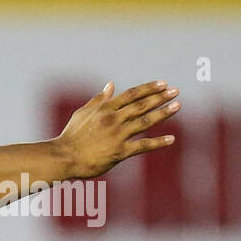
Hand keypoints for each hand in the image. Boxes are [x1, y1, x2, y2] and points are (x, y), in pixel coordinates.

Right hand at [55, 80, 178, 178]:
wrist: (63, 157)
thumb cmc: (71, 136)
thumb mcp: (82, 113)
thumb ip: (99, 99)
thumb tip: (111, 85)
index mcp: (105, 108)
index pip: (132, 95)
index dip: (148, 88)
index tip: (163, 84)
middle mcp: (113, 119)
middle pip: (141, 105)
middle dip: (160, 97)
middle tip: (175, 91)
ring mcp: (117, 135)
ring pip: (145, 121)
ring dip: (163, 113)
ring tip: (177, 106)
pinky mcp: (119, 152)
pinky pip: (142, 146)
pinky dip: (157, 142)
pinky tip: (171, 139)